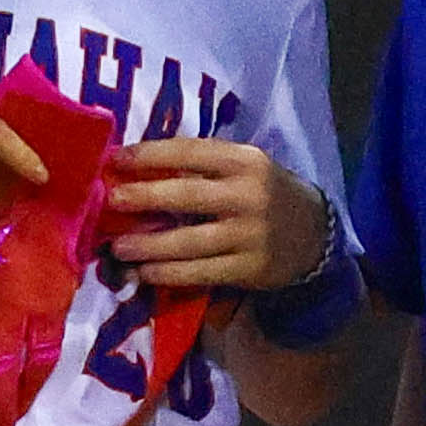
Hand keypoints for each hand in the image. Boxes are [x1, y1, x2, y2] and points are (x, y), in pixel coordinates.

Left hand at [103, 140, 327, 295]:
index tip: (116, 159)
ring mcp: (250, 235)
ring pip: (190, 241)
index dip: (151, 154)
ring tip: (118, 247)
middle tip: (111, 200)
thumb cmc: (265, 194)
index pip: (191, 151)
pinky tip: (146, 272)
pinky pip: (201, 273)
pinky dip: (170, 274)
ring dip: (149, 245)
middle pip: (187, 195)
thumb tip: (140, 170)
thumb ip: (203, 166)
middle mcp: (249, 195)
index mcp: (245, 161)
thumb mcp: (244, 168)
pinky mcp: (250, 269)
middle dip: (144, 197)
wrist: (314, 234)